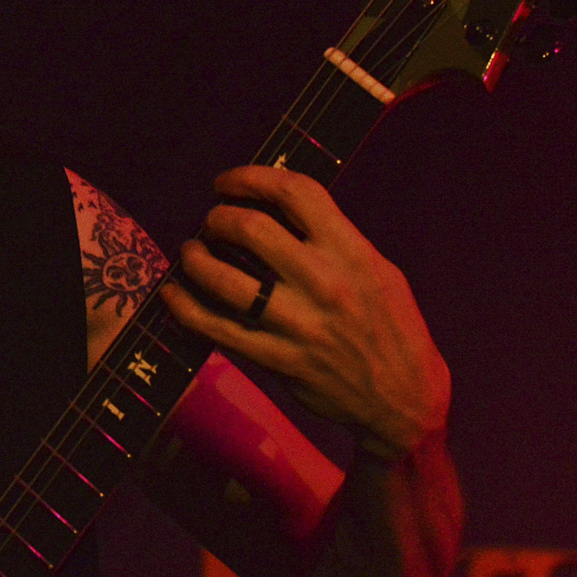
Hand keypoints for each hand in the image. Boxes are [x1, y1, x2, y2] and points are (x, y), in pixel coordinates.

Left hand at [159, 165, 449, 458]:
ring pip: (222, 277)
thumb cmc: (391, 327)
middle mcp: (324, 284)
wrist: (404, 399)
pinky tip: (173, 294)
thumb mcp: (376, 270)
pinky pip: (216, 329)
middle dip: (218, 216)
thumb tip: (272, 207)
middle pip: (249, 227)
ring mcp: (298, 325)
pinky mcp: (277, 361)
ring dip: (195, 257)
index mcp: (352, 253)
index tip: (228, 182)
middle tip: (212, 222)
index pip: (295, 192)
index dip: (251, 177)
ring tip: (191, 251)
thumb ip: (331, 239)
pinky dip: (184, 308)